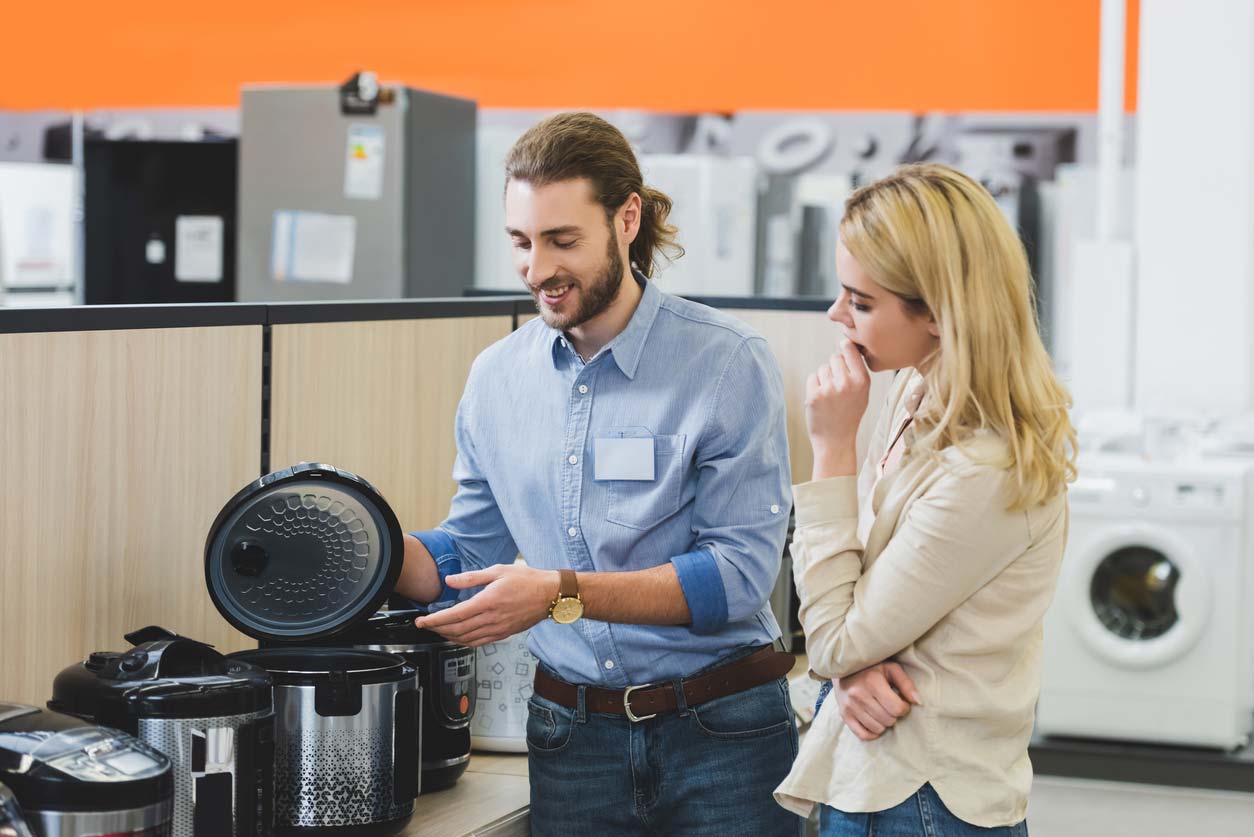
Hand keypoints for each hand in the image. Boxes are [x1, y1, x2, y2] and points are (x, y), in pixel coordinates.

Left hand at [412, 564, 559, 646]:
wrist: (550, 595)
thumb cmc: (527, 580)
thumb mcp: (498, 571)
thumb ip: (471, 577)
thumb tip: (450, 580)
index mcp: (488, 601)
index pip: (455, 615)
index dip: (435, 620)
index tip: (422, 621)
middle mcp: (491, 619)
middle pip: (457, 630)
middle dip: (437, 629)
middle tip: (425, 626)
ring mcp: (498, 629)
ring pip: (466, 639)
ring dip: (449, 637)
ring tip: (438, 631)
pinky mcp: (504, 634)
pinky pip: (479, 643)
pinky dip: (464, 642)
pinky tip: (458, 637)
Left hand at [805, 339, 870, 478]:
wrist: (836, 440)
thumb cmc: (849, 414)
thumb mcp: (863, 394)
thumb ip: (857, 371)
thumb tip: (846, 344)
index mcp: (862, 381)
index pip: (850, 350)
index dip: (845, 348)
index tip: (844, 347)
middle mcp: (846, 383)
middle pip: (835, 357)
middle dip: (834, 367)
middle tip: (837, 385)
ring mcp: (829, 389)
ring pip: (823, 368)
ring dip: (824, 378)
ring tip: (830, 396)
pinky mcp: (814, 395)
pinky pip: (812, 377)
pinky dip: (815, 386)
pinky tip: (821, 400)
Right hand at [831, 662, 921, 741]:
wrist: (843, 667)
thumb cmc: (872, 668)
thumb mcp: (891, 668)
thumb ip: (906, 684)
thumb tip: (918, 702)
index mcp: (872, 682)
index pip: (896, 708)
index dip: (904, 708)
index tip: (902, 703)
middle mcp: (858, 695)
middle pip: (888, 720)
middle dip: (894, 715)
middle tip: (891, 707)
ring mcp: (850, 706)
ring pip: (877, 729)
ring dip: (884, 723)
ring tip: (882, 712)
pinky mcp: (844, 715)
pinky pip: (863, 735)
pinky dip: (872, 733)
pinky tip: (875, 722)